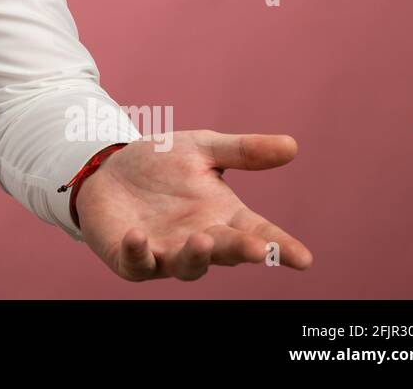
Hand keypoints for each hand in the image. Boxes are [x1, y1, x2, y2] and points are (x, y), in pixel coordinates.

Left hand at [73, 129, 312, 280]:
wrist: (108, 168)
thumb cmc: (161, 163)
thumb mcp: (202, 148)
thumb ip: (243, 151)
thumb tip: (292, 146)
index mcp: (223, 217)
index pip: (258, 234)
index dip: (280, 247)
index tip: (303, 259)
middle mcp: (200, 240)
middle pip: (226, 252)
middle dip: (240, 251)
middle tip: (257, 249)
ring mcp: (166, 253)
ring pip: (187, 266)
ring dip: (194, 256)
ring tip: (201, 240)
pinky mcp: (131, 258)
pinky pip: (136, 263)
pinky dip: (138, 253)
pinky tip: (137, 236)